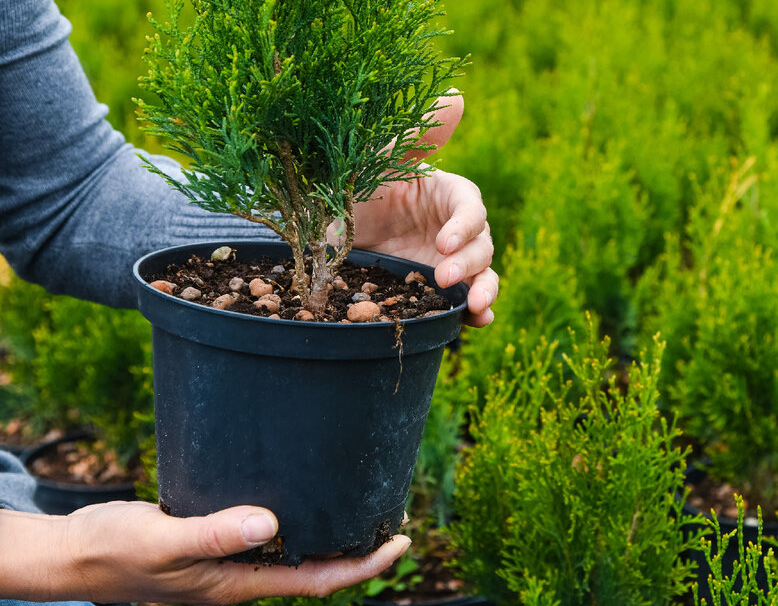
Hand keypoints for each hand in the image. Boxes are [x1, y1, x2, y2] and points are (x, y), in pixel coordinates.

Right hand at [0, 501, 409, 604]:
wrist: (77, 553)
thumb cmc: (115, 552)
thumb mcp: (163, 542)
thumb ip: (214, 534)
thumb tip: (271, 524)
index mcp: (238, 585)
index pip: (317, 581)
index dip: (364, 567)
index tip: (401, 541)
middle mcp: (243, 575)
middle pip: (315, 567)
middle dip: (359, 548)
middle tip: (396, 513)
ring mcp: (232, 559)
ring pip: (295, 549)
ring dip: (332, 531)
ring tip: (365, 500)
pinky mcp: (219, 538)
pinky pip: (270, 532)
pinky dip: (298, 515)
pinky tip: (307, 492)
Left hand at [352, 91, 497, 326]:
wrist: (326, 233)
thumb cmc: (357, 187)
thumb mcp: (380, 159)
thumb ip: (418, 133)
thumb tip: (457, 96)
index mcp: (448, 195)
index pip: (471, 207)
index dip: (464, 225)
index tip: (443, 241)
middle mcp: (456, 231)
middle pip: (482, 245)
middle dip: (469, 263)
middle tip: (442, 276)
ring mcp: (450, 263)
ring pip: (483, 275)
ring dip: (484, 290)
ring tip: (474, 307)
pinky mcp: (439, 291)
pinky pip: (465, 304)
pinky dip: (476, 315)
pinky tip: (477, 323)